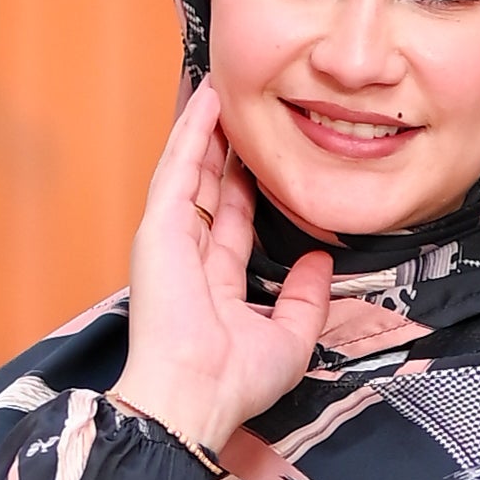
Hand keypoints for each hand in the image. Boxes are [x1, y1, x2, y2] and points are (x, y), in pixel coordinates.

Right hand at [114, 80, 332, 461]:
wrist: (195, 395)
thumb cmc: (234, 382)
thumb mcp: (290, 337)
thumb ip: (307, 298)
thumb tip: (321, 261)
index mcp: (216, 283)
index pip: (234, 222)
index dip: (248, 187)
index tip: (263, 157)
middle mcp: (190, 257)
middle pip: (210, 187)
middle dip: (225, 147)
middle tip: (245, 106)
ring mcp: (170, 239)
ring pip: (191, 168)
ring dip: (207, 127)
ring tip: (224, 84)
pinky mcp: (159, 226)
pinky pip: (178, 167)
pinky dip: (193, 131)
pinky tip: (207, 97)